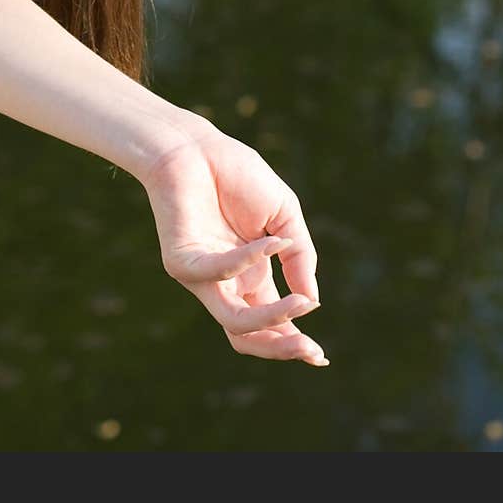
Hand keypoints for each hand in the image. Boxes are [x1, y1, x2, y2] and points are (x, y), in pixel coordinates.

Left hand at [141, 122, 328, 364]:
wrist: (196, 146)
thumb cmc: (238, 176)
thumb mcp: (284, 217)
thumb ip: (300, 257)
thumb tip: (313, 302)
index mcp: (251, 276)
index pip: (270, 324)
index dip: (294, 342)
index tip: (320, 357)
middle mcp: (225, 282)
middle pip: (248, 336)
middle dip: (281, 348)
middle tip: (310, 349)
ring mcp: (201, 275)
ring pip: (233, 320)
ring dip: (271, 318)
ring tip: (301, 305)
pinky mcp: (181, 261)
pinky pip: (218, 274)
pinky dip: (249, 260)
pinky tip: (271, 242)